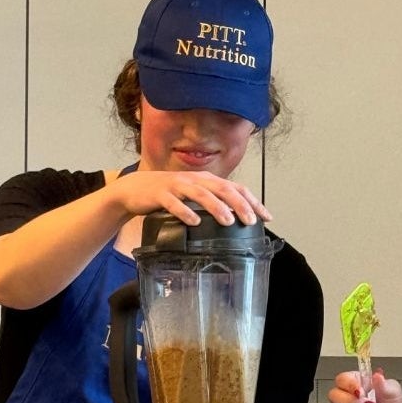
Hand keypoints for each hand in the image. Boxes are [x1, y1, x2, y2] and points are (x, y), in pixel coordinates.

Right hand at [109, 169, 271, 225]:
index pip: (235, 188)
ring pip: (201, 194)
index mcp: (207, 180)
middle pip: (222, 189)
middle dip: (239, 204)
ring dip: (216, 207)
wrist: (135, 189)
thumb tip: (237, 217)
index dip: (252, 201)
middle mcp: (195, 180)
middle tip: (251, 221)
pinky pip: (174, 203)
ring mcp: (177, 186)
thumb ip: (213, 202)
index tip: (266, 217)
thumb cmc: (169, 194)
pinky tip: (194, 222)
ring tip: (228, 221)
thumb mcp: (195, 195)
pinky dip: (185, 212)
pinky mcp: (160, 194)